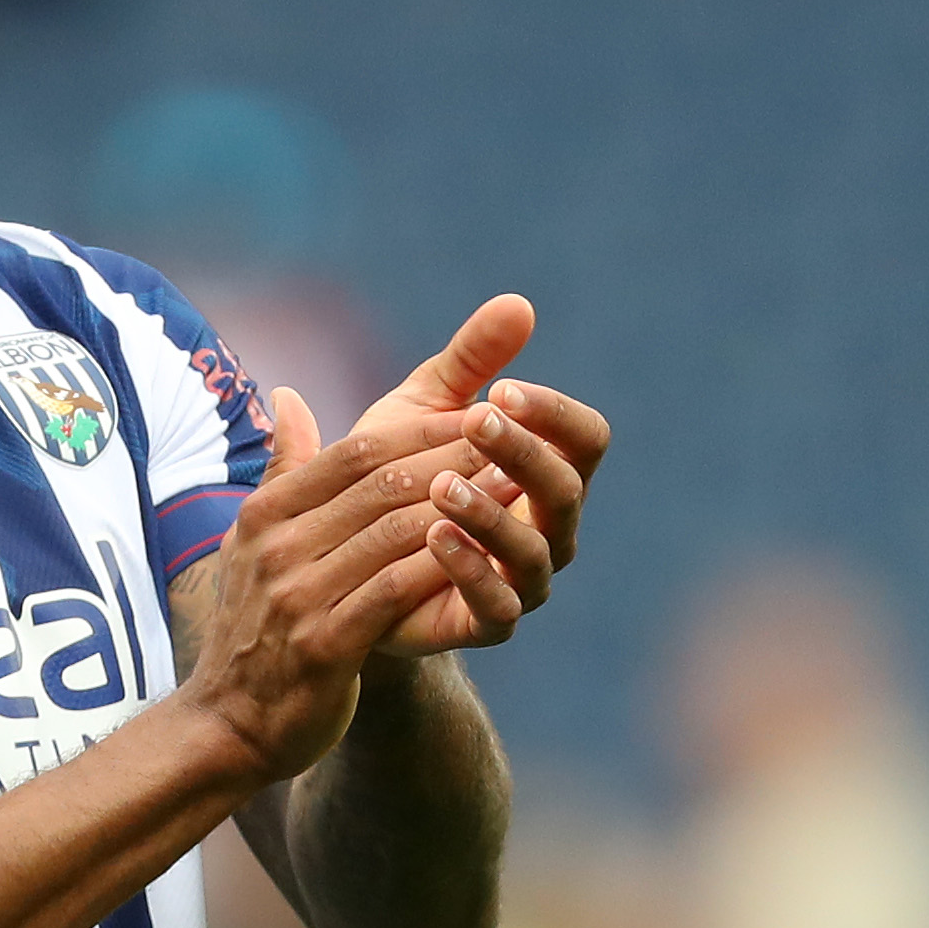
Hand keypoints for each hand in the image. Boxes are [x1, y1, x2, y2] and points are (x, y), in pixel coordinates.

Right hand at [175, 383, 490, 783]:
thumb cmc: (258, 626)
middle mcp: (277, 547)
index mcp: (265, 513)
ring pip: (396, 532)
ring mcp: (297, 595)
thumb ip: (282, 471)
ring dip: (463, 508)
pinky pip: (395, 591)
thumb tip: (288, 396)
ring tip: (515, 492)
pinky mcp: (325, 644)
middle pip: (382, 484)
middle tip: (515, 443)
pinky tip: (487, 557)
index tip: (479, 416)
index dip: (424, 431)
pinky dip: (443, 567)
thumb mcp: (254, 542)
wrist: (229, 723)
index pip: (356, 451)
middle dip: (455, 460)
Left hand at [334, 295, 611, 660]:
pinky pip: (497, 606)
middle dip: (524, 451)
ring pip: (534, 550)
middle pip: (566, 488)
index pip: (583, 439)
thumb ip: (470, 361)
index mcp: (544, 473)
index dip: (554, 414)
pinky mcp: (484, 624)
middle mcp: (548, 529)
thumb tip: (518, 303)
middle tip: (476, 419)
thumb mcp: (424, 409)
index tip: (502, 389)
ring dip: (491, 513)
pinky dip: (469, 570)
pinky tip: (433, 534)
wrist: (345, 564)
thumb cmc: (397, 479)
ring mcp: (522, 581)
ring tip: (441, 484)